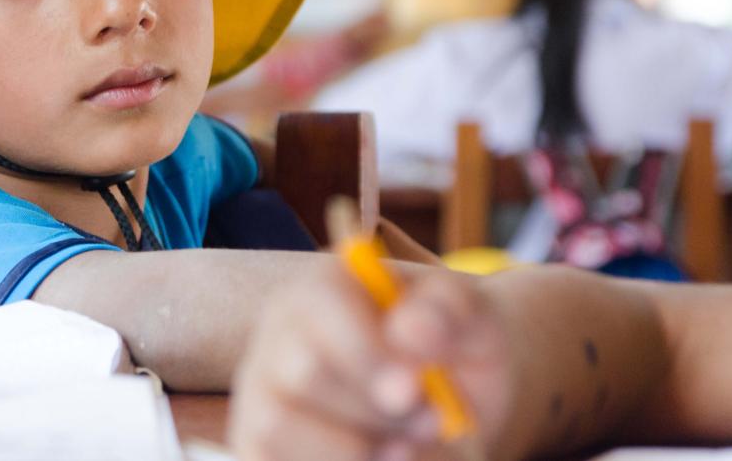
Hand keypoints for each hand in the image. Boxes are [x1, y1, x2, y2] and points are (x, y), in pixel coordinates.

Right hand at [229, 266, 515, 460]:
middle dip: (374, 410)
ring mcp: (263, 391)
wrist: (453, 391)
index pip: (322, 305)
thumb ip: (448, 308)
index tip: (415, 388)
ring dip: (350, 450)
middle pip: (302, 373)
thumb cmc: (454, 344)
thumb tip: (410, 332)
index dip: (365, 351)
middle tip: (429, 422)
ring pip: (274, 426)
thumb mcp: (472, 315)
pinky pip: (268, 460)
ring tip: (402, 449)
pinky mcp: (259, 443)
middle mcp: (279, 334)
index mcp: (323, 286)